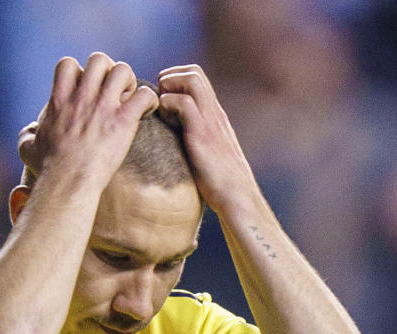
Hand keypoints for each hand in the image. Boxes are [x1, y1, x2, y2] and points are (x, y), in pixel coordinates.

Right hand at [18, 53, 158, 190]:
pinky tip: (145, 113)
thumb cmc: (49, 169)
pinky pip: (144, 95)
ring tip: (128, 101)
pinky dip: (148, 101)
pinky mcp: (123, 122)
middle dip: (108, 72)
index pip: (68, 64)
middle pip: (99, 59)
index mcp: (59, 100)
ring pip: (123, 70)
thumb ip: (26, 136)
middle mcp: (81, 98)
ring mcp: (103, 107)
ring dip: (129, 82)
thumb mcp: (28, 149)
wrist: (68, 183)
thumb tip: (29, 132)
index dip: (80, 72)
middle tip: (112, 94)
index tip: (86, 91)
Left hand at [158, 65, 257, 214]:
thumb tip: (173, 142)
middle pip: (194, 72)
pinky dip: (168, 105)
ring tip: (161, 109)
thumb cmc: (220, 183)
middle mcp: (214, 112)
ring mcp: (210, 121)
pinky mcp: (203, 134)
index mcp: (214, 115)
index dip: (175, 80)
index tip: (162, 100)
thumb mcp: (206, 154)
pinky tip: (164, 122)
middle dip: (170, 77)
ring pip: (191, 79)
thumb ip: (193, 141)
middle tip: (159, 101)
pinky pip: (184, 103)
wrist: (237, 198)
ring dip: (169, 87)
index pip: (197, 79)